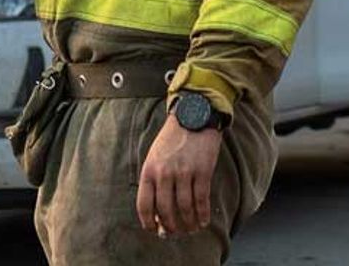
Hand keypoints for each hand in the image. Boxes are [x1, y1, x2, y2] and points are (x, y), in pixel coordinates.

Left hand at [136, 114, 221, 236]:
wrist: (192, 116)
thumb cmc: (172, 138)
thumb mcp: (155, 156)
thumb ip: (154, 181)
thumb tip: (158, 213)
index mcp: (149, 169)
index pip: (144, 205)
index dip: (149, 223)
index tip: (155, 230)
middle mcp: (164, 173)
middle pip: (166, 211)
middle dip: (172, 226)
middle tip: (177, 232)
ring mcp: (184, 172)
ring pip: (185, 209)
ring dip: (189, 223)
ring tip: (191, 228)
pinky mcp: (202, 171)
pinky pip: (201, 200)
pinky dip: (202, 215)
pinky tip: (203, 220)